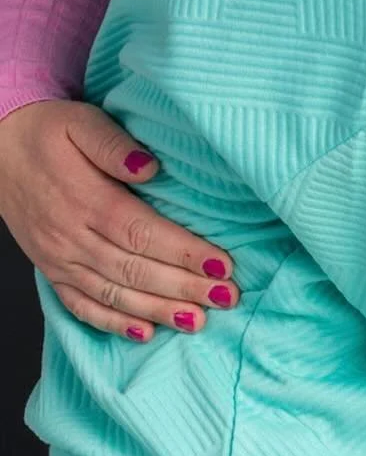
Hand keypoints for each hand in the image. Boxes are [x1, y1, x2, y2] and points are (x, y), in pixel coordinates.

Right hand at [0, 100, 235, 339]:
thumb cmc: (49, 132)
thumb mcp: (81, 122)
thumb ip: (114, 145)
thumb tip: (150, 167)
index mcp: (85, 199)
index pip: (142, 233)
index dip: (184, 253)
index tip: (222, 266)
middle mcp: (71, 235)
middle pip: (134, 269)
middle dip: (183, 287)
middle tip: (226, 298)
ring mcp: (59, 257)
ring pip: (112, 293)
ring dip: (157, 310)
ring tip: (198, 321)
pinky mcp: (51, 269)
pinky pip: (80, 305)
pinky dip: (112, 323)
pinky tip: (144, 333)